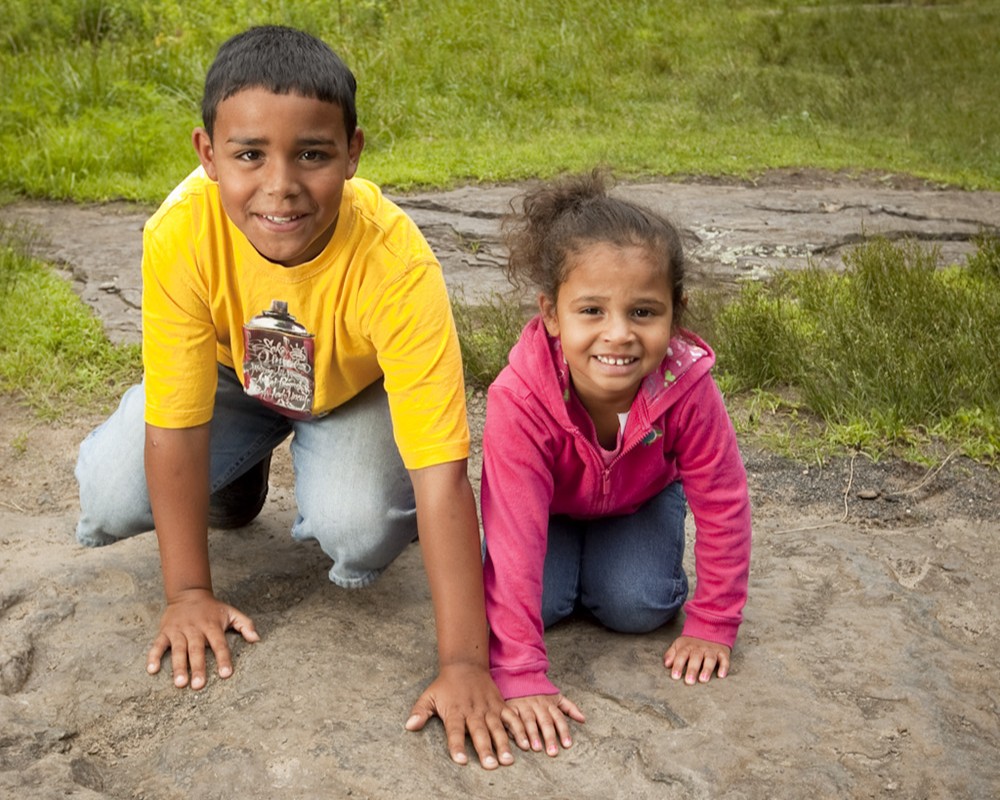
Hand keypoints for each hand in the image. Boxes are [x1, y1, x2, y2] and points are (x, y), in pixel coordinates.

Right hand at [146, 588, 259, 689]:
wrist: (189, 593)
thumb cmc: (213, 609)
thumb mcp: (231, 612)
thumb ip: (246, 625)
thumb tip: (257, 639)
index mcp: (212, 626)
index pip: (219, 644)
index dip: (223, 658)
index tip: (225, 674)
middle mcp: (195, 629)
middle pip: (197, 650)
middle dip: (198, 667)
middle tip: (199, 685)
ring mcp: (179, 631)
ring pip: (178, 650)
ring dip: (178, 667)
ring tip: (180, 683)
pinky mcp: (165, 632)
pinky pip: (158, 645)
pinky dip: (154, 656)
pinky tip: (152, 670)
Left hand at [405, 662, 522, 768]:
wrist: (465, 664)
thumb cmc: (445, 685)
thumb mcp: (429, 696)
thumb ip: (420, 712)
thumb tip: (409, 726)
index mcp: (455, 711)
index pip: (455, 731)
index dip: (457, 745)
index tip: (460, 760)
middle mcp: (473, 710)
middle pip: (479, 732)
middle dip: (485, 749)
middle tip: (490, 765)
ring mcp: (488, 707)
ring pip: (497, 727)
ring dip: (503, 744)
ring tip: (507, 760)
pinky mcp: (499, 704)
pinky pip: (510, 717)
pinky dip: (518, 729)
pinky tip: (524, 743)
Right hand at [507, 693, 584, 756]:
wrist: (520, 675)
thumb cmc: (540, 691)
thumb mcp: (556, 696)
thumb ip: (570, 707)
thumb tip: (583, 719)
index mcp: (549, 704)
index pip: (559, 719)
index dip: (564, 732)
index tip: (567, 745)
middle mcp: (537, 705)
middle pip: (545, 722)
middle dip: (549, 737)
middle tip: (552, 752)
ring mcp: (524, 706)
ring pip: (529, 721)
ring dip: (532, 734)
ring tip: (535, 748)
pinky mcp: (511, 706)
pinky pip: (512, 718)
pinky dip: (514, 728)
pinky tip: (515, 738)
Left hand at [663, 636, 730, 684]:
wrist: (709, 629)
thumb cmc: (691, 643)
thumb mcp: (679, 645)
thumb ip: (671, 654)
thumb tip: (666, 664)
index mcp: (687, 646)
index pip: (681, 655)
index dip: (678, 665)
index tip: (675, 676)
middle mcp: (700, 648)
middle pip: (696, 658)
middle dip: (692, 669)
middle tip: (689, 681)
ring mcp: (711, 650)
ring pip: (710, 658)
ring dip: (706, 669)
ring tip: (703, 680)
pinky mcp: (723, 653)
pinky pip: (724, 659)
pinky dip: (724, 667)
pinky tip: (721, 675)